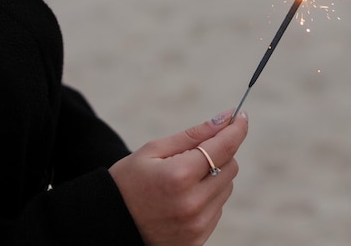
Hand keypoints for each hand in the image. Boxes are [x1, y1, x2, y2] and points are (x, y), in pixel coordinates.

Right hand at [109, 109, 247, 245]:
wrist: (109, 226)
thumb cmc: (128, 183)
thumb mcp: (153, 151)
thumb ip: (193, 135)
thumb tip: (226, 118)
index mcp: (179, 176)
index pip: (224, 146)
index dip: (236, 128)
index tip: (241, 116)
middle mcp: (193, 203)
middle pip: (231, 165)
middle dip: (219, 153)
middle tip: (194, 154)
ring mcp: (197, 225)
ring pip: (227, 187)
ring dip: (214, 176)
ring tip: (182, 181)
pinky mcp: (198, 240)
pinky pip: (218, 208)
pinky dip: (208, 198)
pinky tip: (183, 199)